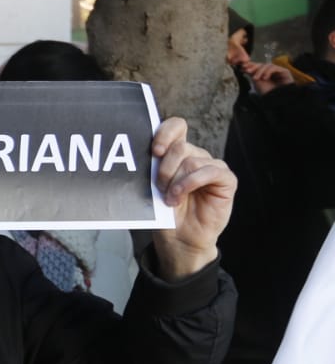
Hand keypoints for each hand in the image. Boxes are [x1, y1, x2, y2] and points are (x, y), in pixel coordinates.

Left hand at [149, 117, 236, 280]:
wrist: (179, 237)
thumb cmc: (165, 211)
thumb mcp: (153, 185)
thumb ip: (153, 167)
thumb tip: (138, 150)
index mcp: (179, 152)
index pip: (177, 126)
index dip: (166, 132)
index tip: (154, 150)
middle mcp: (197, 156)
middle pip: (180, 146)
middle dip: (164, 168)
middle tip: (158, 186)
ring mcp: (212, 167)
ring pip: (191, 161)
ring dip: (175, 181)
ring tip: (169, 199)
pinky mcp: (226, 180)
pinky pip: (211, 171)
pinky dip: (191, 183)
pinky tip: (180, 196)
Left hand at [241, 59, 293, 94]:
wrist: (277, 100)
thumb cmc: (267, 93)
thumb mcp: (257, 82)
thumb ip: (252, 73)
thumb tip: (244, 66)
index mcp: (265, 74)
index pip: (258, 66)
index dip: (250, 65)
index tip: (242, 67)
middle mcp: (272, 72)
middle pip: (262, 65)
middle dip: (254, 67)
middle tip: (247, 71)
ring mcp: (279, 71)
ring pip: (267, 65)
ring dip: (259, 71)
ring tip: (255, 79)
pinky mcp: (285, 71)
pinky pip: (274, 68)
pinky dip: (267, 72)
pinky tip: (264, 78)